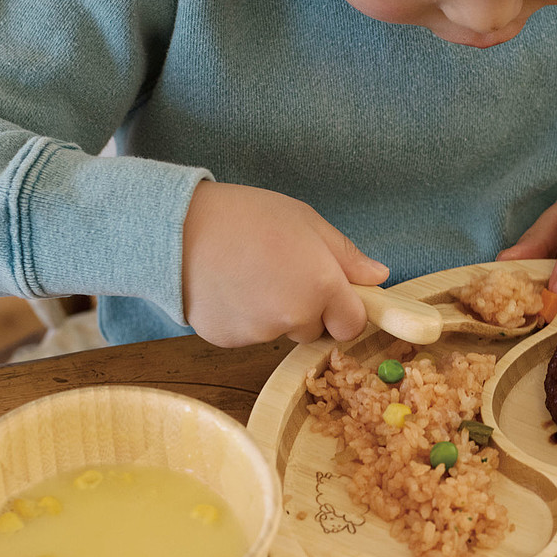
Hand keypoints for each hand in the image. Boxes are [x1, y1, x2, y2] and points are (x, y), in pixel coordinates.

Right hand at [180, 181, 388, 346]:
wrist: (178, 228)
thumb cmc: (245, 216)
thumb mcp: (306, 221)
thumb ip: (346, 256)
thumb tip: (378, 277)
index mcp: (321, 286)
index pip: (352, 324)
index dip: (344, 309)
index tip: (329, 292)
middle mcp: (294, 317)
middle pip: (314, 330)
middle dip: (306, 310)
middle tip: (279, 272)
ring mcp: (260, 333)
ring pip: (280, 332)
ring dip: (272, 313)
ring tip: (248, 274)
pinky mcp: (228, 341)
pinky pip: (248, 335)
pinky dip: (243, 318)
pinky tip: (228, 287)